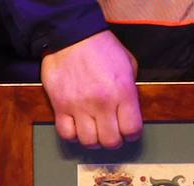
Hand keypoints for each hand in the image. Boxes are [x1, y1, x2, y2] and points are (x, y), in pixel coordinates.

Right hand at [40, 30, 141, 149]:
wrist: (72, 37)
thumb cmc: (100, 48)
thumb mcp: (127, 63)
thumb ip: (130, 88)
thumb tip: (129, 109)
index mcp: (122, 92)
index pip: (131, 129)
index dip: (132, 134)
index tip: (128, 131)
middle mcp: (102, 103)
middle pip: (110, 141)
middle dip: (113, 141)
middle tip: (111, 133)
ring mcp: (80, 107)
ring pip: (89, 142)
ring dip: (93, 140)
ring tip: (94, 131)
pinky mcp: (61, 107)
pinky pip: (67, 134)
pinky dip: (73, 135)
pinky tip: (77, 127)